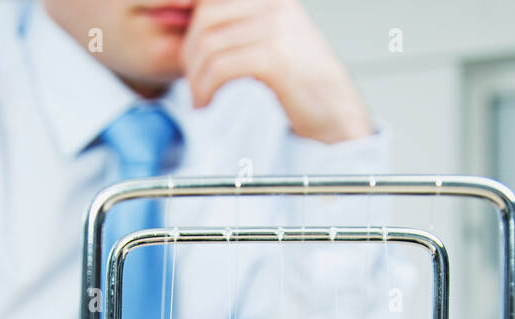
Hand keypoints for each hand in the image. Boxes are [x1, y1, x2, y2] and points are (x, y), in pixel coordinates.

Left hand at [183, 0, 372, 143]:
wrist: (337, 113)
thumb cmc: (302, 84)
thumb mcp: (271, 40)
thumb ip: (236, 26)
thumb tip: (177, 19)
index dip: (185, 19)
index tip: (184, 51)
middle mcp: (274, 4)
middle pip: (204, 18)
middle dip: (190, 55)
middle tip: (194, 82)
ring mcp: (276, 28)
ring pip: (208, 45)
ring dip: (196, 78)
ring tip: (200, 99)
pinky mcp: (274, 58)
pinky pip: (220, 68)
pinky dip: (206, 89)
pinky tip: (208, 103)